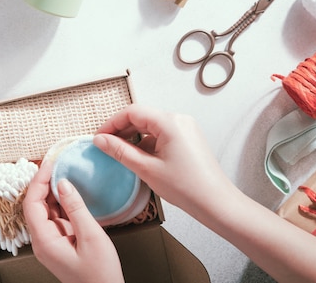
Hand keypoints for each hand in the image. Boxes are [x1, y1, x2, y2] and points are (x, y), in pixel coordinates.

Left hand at [23, 160, 124, 282]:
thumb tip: (63, 183)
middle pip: (35, 205)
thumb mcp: (91, 237)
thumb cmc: (100, 274)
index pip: (31, 204)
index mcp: (44, 241)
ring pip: (44, 209)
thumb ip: (76, 208)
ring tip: (62, 171)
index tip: (49, 163)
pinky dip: (60, 201)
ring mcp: (50, 242)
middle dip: (43, 183)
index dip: (38, 181)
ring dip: (51, 190)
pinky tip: (69, 190)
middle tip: (55, 163)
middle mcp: (42, 241)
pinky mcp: (59, 242)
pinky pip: (55, 216)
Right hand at [93, 104, 234, 214]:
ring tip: (121, 154)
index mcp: (169, 122)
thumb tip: (100, 140)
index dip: (112, 123)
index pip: (132, 112)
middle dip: (121, 130)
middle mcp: (179, 119)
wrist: (216, 203)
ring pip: (151, 126)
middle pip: (142, 117)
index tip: (99, 137)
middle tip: (105, 146)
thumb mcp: (146, 169)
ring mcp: (185, 128)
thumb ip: (120, 151)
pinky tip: (140, 158)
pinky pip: (161, 134)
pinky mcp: (188, 138)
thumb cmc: (187, 187)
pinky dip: (147, 143)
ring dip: (134, 137)